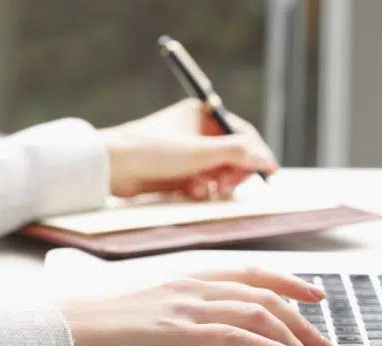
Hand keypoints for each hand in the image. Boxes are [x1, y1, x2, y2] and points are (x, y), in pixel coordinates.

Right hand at [62, 267, 337, 345]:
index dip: (289, 282)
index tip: (315, 296)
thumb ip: (195, 318)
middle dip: (302, 321)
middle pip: (265, 295)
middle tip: (325, 345)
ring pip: (256, 312)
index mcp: (192, 280)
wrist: (66, 330)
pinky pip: (235, 337)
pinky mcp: (176, 331)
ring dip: (293, 338)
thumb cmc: (109, 327)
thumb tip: (224, 332)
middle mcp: (195, 286)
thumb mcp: (163, 316)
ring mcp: (186, 306)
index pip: (253, 274)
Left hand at [99, 98, 277, 199]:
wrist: (112, 168)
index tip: (269, 171)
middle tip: (228, 186)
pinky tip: (190, 193)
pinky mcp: (179, 173)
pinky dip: (201, 190)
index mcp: (202, 115)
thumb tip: (265, 159)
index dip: (257, 152)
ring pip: (218, 172)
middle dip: (234, 172)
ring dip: (217, 183)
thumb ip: (237, 153)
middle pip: (233, 155)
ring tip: (208, 191)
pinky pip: (202, 183)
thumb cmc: (153, 151)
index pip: (241, 133)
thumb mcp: (200, 151)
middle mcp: (197, 132)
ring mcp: (188, 154)